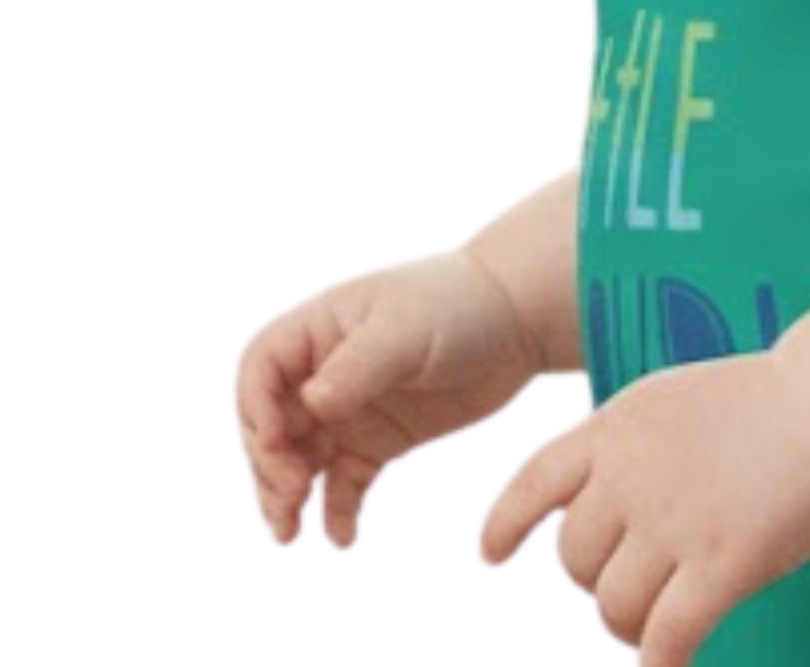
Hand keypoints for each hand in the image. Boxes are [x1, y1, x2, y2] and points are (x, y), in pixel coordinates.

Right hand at [237, 250, 544, 547]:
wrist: (519, 317)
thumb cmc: (462, 303)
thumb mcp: (408, 328)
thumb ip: (358, 365)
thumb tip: (310, 402)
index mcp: (322, 327)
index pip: (260, 369)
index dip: (258, 410)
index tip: (280, 444)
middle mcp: (326, 369)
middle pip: (270, 422)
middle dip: (269, 463)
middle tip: (292, 496)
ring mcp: (351, 407)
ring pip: (298, 459)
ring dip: (286, 495)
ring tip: (291, 531)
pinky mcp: (379, 439)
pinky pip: (343, 482)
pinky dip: (337, 510)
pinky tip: (342, 537)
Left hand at [480, 350, 809, 665]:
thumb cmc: (762, 404)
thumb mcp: (671, 400)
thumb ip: (626, 446)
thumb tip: (586, 501)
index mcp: (617, 427)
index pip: (536, 480)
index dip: (507, 522)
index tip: (491, 553)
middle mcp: (632, 473)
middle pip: (576, 559)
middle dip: (600, 579)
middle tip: (640, 582)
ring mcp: (674, 520)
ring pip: (614, 606)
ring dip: (630, 626)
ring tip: (657, 623)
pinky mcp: (719, 563)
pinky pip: (667, 638)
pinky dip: (662, 665)